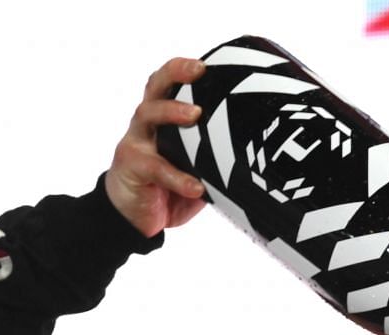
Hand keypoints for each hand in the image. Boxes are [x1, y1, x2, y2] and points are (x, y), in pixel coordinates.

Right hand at [105, 57, 208, 236]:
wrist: (132, 219)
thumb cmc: (168, 188)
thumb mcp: (195, 168)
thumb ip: (214, 156)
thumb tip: (257, 154)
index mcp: (161, 119)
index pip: (167, 84)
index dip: (181, 69)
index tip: (206, 63)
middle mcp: (146, 124)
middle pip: (155, 87)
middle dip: (175, 73)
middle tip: (198, 70)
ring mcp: (136, 142)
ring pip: (148, 114)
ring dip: (172, 112)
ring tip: (196, 115)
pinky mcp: (131, 167)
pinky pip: (156, 168)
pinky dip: (178, 177)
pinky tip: (197, 187)